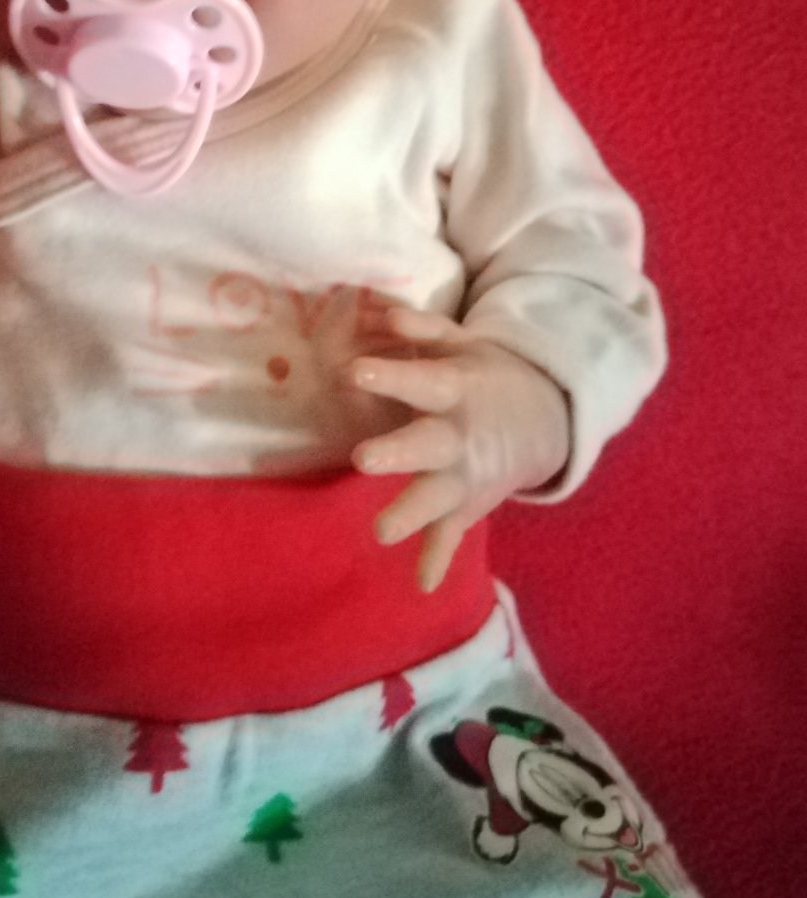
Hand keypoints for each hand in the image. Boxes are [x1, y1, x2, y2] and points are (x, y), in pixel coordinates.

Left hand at [349, 307, 569, 592]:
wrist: (543, 420)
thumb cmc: (481, 374)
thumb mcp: (462, 343)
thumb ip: (422, 329)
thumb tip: (379, 313)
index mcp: (456, 391)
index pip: (421, 381)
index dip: (390, 377)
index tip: (353, 371)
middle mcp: (459, 436)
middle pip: (427, 445)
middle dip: (397, 453)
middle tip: (361, 459)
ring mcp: (465, 476)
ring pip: (436, 498)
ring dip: (410, 513)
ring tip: (381, 532)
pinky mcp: (466, 505)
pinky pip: (450, 535)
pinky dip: (437, 559)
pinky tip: (421, 585)